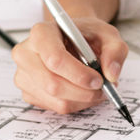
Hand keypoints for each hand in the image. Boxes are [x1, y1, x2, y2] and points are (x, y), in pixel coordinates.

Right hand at [11, 15, 128, 113]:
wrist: (73, 39)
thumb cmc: (85, 36)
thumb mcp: (107, 34)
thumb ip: (115, 51)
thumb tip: (111, 74)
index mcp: (41, 33)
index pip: (54, 59)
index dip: (78, 74)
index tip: (98, 79)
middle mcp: (26, 53)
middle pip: (52, 84)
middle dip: (83, 92)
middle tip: (102, 88)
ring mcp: (24, 74)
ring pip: (55, 99)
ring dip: (82, 99)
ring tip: (94, 88)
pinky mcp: (28, 92)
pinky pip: (54, 107)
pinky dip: (75, 103)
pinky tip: (81, 90)